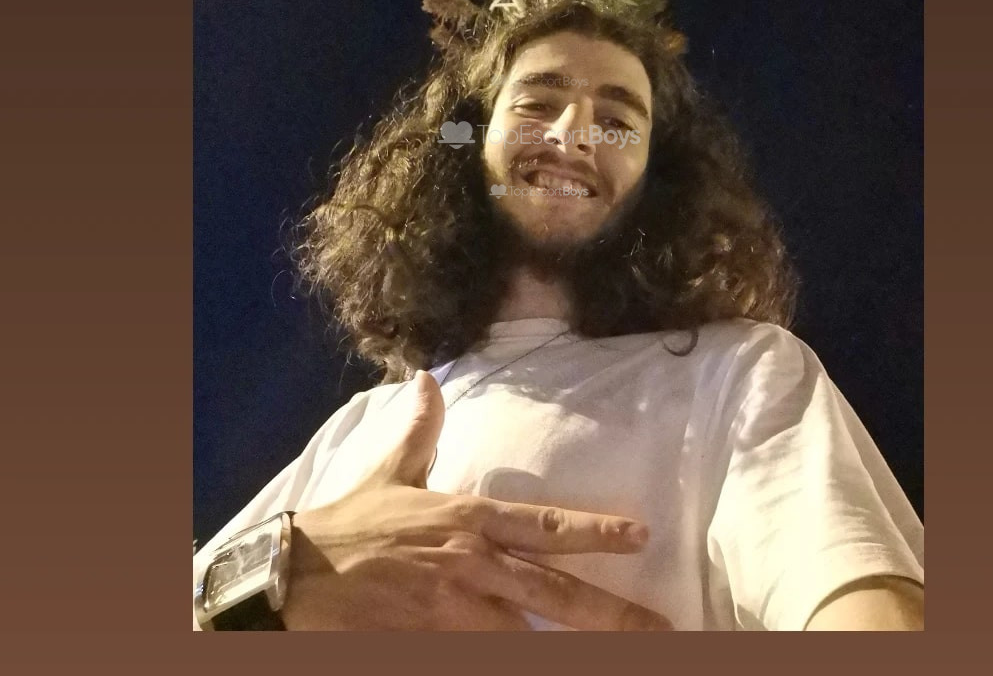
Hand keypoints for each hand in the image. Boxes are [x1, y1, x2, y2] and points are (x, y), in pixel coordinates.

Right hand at [282, 371, 671, 630]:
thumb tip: (428, 378)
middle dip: (613, 613)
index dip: (598, 532)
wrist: (299, 576)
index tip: (642, 536)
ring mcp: (456, 611)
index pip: (547, 525)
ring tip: (619, 655)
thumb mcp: (391, 470)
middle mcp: (472, 564)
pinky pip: (487, 655)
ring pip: (529, 633)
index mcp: (469, 517)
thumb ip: (421, 429)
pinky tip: (542, 660)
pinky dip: (517, 658)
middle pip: (556, 592)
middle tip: (660, 629)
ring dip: (569, 645)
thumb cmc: (352, 523)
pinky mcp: (433, 644)